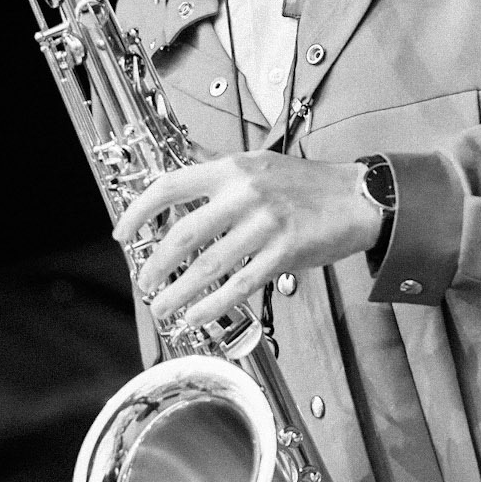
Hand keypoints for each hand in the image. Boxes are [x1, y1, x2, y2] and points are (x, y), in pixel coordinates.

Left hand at [112, 152, 381, 328]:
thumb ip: (220, 179)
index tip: (123, 232)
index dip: (139, 211)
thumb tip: (178, 196)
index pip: (170, 186)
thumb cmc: (308, 184)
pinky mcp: (283, 252)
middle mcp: (244, 194)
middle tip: (144, 280)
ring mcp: (264, 225)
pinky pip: (240, 284)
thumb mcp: (258, 166)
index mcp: (232, 169)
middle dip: (155, 263)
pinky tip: (197, 316)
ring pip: (207, 265)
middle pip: (183, 233)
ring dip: (178, 291)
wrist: (357, 197)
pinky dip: (213, 305)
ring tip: (162, 307)